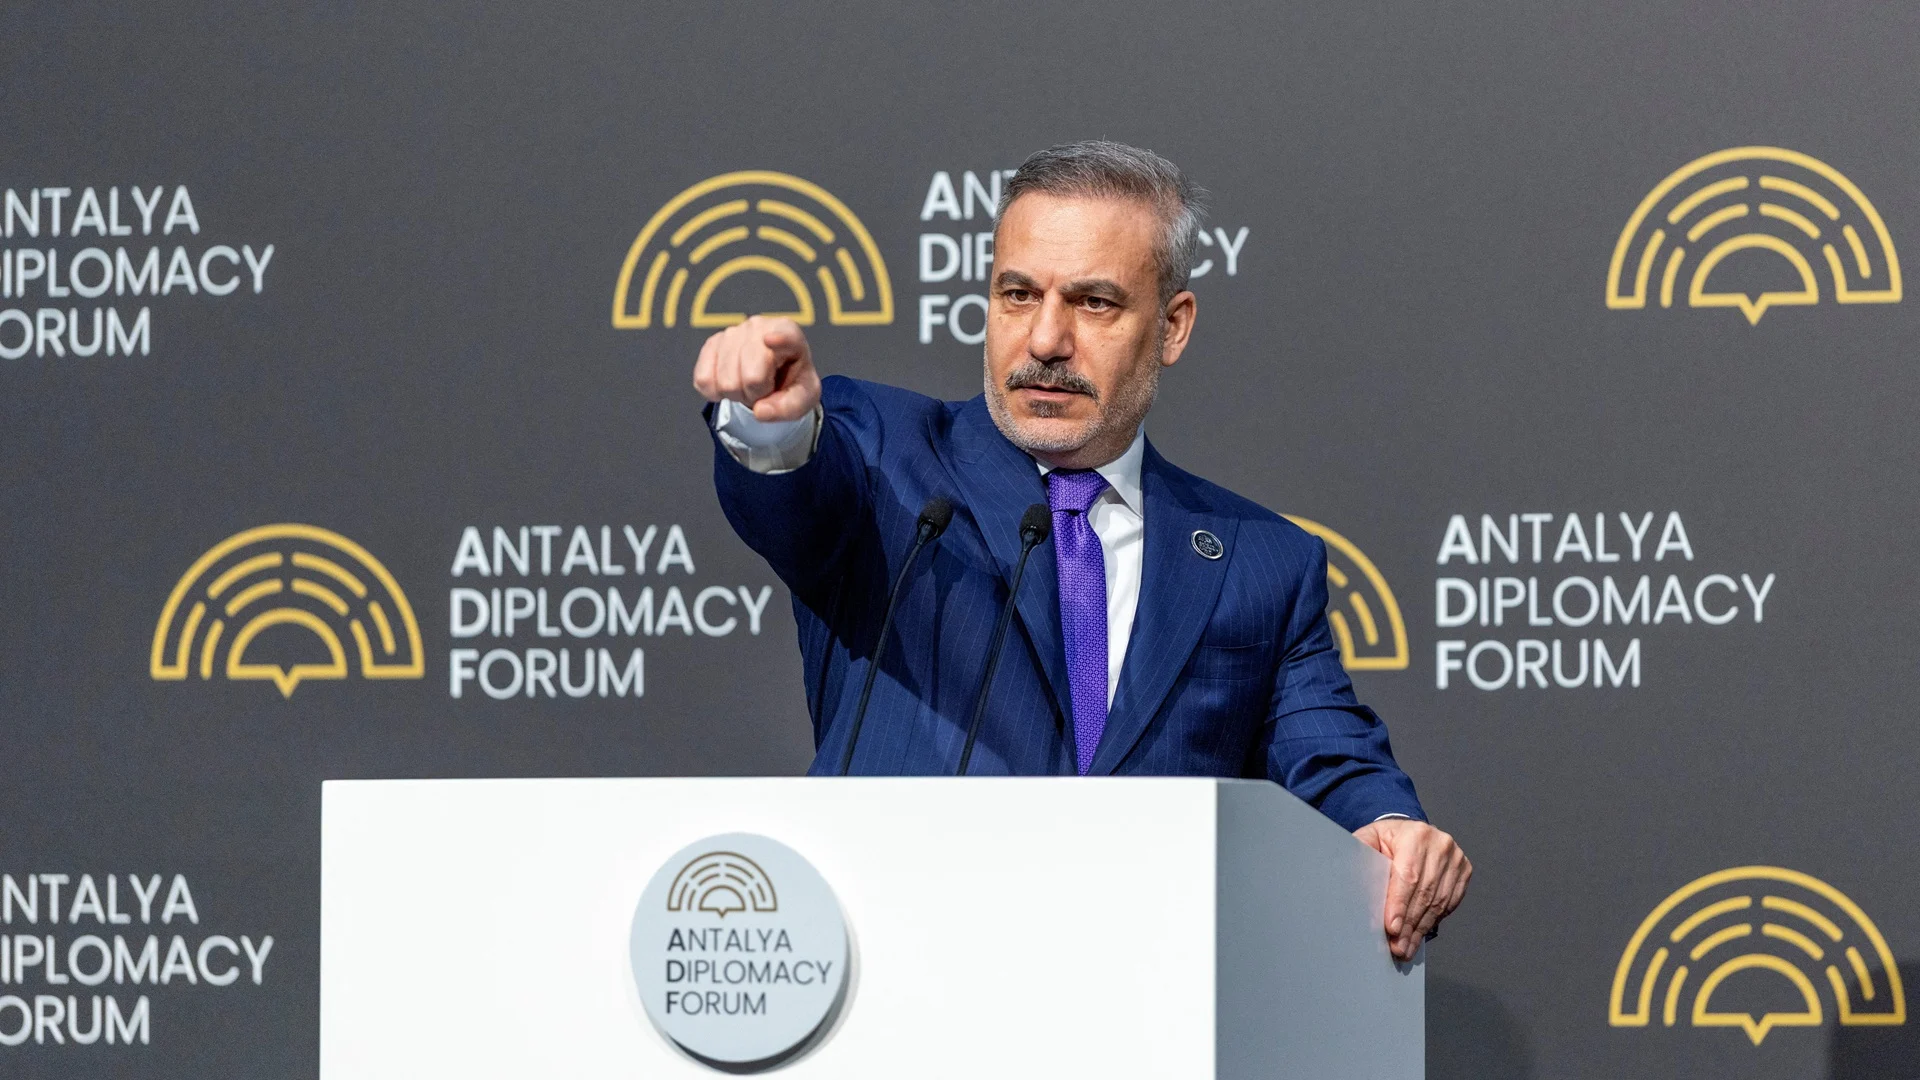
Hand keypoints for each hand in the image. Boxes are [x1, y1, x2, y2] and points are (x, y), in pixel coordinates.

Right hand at [692, 316, 820, 421]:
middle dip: (757, 394)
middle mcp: (759, 327)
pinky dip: (715, 392)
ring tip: (749, 384)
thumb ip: (789, 407)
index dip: (778, 340)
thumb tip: (759, 411)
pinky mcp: (711, 344)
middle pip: (750, 377)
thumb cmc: (792, 381)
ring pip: (725, 381)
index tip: (770, 340)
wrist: (774, 375)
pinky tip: (729, 385)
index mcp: (789, 333)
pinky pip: (703, 378)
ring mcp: (732, 332)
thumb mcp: (804, 397)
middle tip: (765, 389)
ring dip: (737, 394)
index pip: (784, 337)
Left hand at [1351, 818, 1470, 959]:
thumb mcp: (1368, 839)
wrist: (1409, 833)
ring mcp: (1455, 858)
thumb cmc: (1385, 840)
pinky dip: (1433, 921)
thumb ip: (1360, 855)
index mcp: (1415, 835)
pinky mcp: (1463, 871)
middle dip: (1409, 924)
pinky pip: (1449, 903)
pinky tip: (1419, 934)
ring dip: (1420, 928)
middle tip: (1397, 946)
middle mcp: (1440, 845)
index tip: (1392, 928)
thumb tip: (1352, 881)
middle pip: (1424, 893)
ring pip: (1438, 902)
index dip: (1400, 904)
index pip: (1408, 876)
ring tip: (1406, 946)